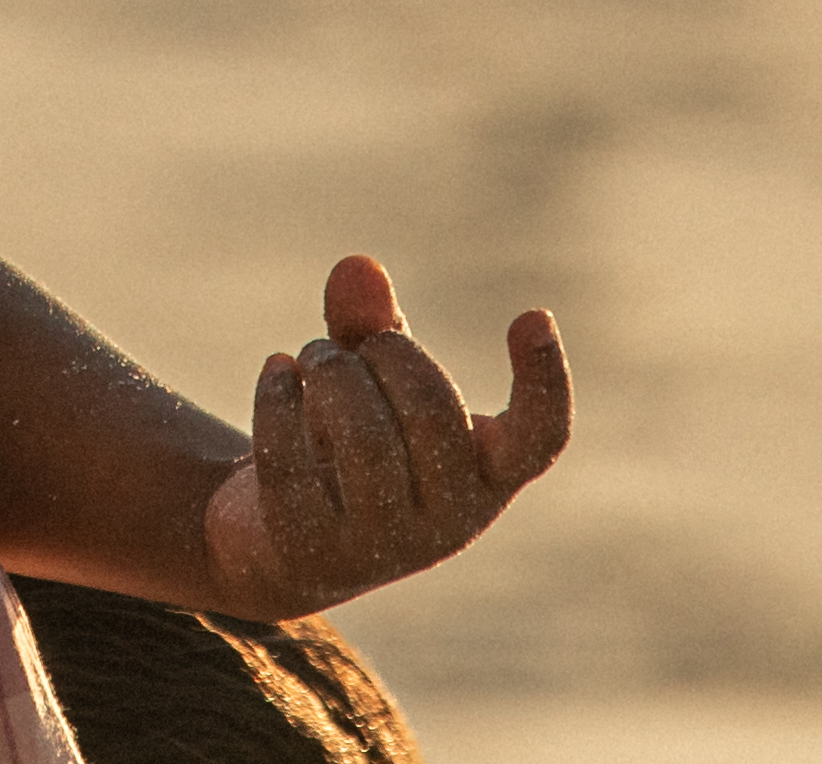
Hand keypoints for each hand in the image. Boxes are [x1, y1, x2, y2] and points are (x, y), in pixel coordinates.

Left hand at [197, 255, 571, 618]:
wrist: (289, 548)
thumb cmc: (356, 446)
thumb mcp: (375, 384)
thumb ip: (373, 324)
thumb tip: (357, 268)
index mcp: (487, 475)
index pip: (539, 439)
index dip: (545, 382)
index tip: (531, 316)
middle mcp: (448, 522)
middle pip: (434, 415)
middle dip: (388, 353)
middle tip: (353, 343)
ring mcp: (380, 548)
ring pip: (365, 443)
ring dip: (332, 373)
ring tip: (313, 356)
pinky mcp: (311, 553)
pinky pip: (293, 465)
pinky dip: (280, 401)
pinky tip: (276, 369)